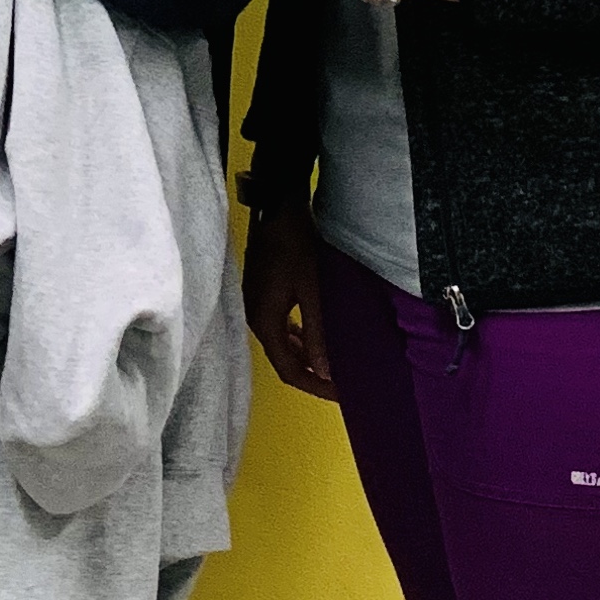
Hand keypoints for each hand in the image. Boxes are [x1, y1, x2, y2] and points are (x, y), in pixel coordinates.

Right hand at [244, 202, 336, 399]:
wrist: (276, 205)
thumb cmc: (296, 245)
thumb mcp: (312, 289)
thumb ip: (317, 332)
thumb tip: (326, 373)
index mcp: (265, 321)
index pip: (289, 370)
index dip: (317, 386)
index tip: (344, 394)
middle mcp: (256, 318)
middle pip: (284, 360)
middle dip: (314, 375)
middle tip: (343, 383)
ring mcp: (256, 305)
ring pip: (282, 344)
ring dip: (306, 357)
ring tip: (333, 363)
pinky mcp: (262, 292)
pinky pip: (280, 327)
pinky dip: (298, 338)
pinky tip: (312, 335)